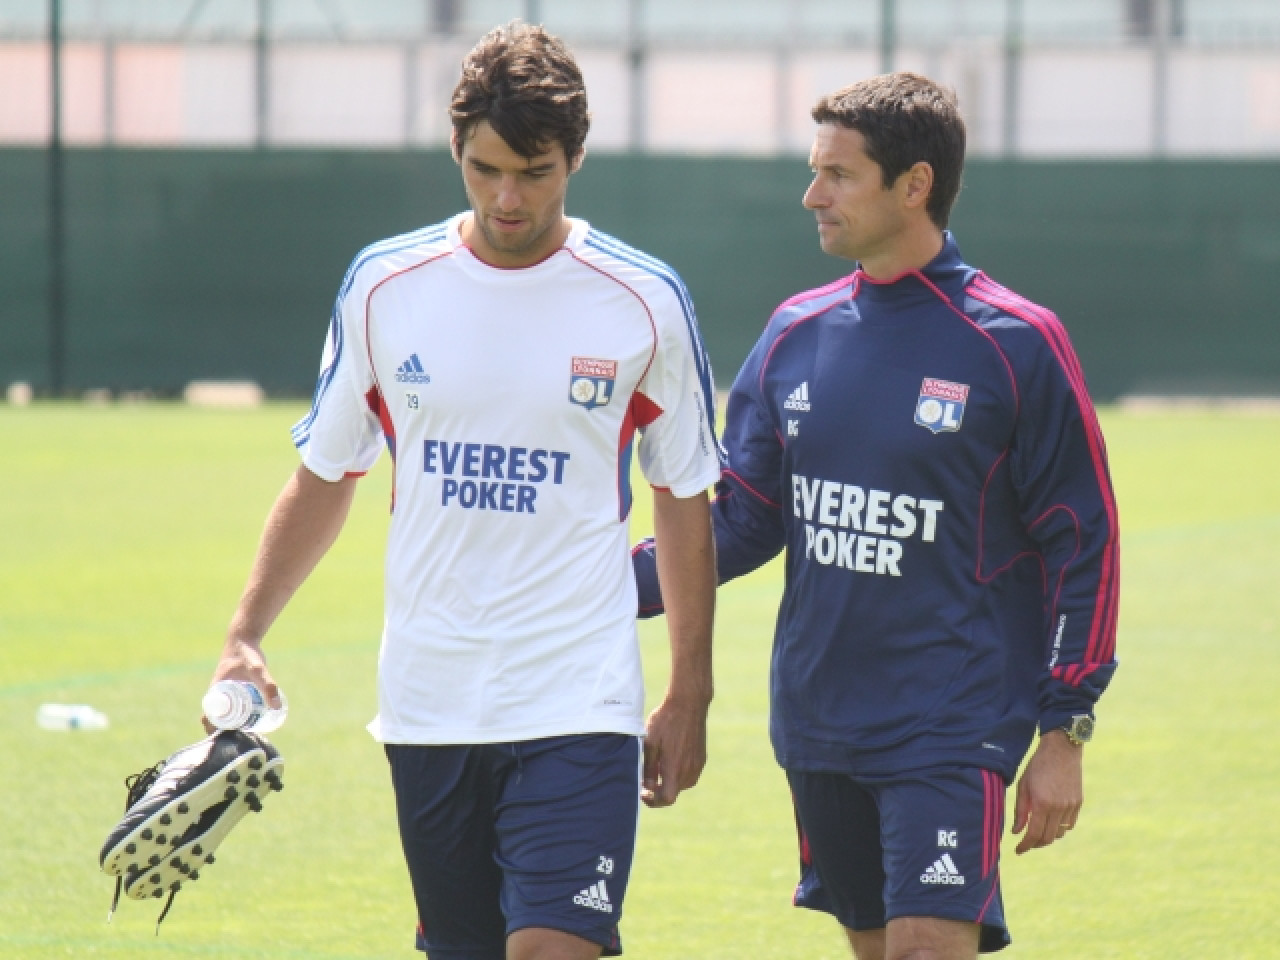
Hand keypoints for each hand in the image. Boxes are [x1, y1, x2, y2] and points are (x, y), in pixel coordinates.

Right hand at [204, 636, 280, 732]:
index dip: (212, 730)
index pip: (208, 716)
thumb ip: (267, 684)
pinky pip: (233, 706)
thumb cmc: (247, 653)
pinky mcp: (233, 689)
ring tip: (250, 734)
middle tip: (245, 740)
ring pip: (226, 713)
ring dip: (234, 724)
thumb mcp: (258, 669)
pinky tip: (253, 721)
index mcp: (215, 691)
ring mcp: (225, 691)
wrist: (244, 638)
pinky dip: (239, 715)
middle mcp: (217, 693)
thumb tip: (277, 707)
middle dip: (228, 730)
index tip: (226, 739)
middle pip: (218, 718)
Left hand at [641, 695, 708, 807]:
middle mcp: (689, 771)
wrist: (688, 704)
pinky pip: (689, 773)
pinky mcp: (701, 758)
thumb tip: (647, 785)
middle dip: (659, 788)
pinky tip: (671, 756)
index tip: (644, 792)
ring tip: (659, 764)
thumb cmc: (665, 722)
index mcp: (674, 770)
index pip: (666, 799)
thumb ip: (648, 768)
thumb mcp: (650, 744)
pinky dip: (679, 771)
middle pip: (673, 791)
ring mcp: (697, 765)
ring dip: (670, 780)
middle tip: (647, 776)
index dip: (653, 801)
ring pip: (682, 783)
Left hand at [1012, 729, 1083, 853]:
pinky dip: (1059, 828)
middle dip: (1035, 844)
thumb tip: (1016, 832)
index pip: (1034, 834)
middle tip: (1026, 843)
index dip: (1025, 845)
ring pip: (1060, 833)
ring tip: (1037, 832)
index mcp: (1042, 803)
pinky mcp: (1078, 803)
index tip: (1018, 851)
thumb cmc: (1037, 766)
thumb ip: (1020, 811)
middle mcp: (1058, 808)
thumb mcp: (1023, 786)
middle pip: (1048, 838)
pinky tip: (1051, 823)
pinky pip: (1069, 825)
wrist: (1061, 750)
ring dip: (1048, 837)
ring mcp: (1071, 806)